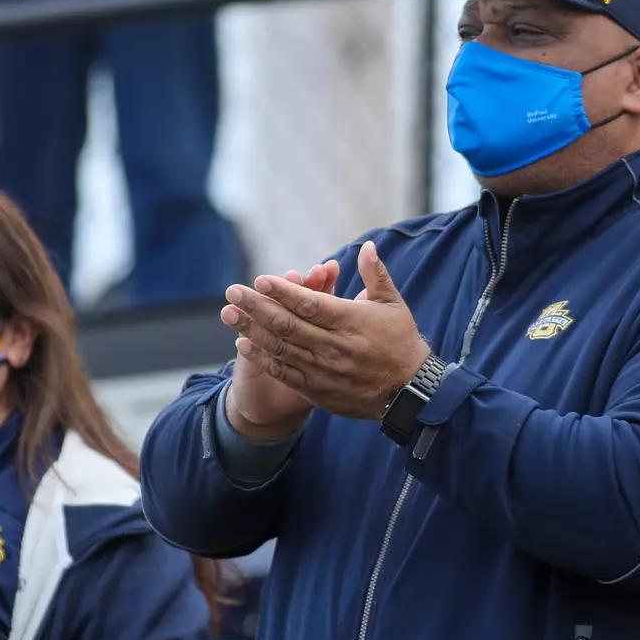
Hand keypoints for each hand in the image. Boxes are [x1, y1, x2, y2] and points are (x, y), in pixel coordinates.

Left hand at [222, 241, 431, 421]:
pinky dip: (262, 359)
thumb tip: (368, 246)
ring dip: (251, 330)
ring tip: (229, 315)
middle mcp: (334, 346)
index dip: (283, 292)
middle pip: (287, 325)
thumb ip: (376, 275)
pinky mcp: (317, 390)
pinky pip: (284, 373)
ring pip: (280, 348)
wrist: (410, 393)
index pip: (310, 304)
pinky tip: (243, 345)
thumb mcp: (394, 304)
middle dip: (257, 307)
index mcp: (351, 321)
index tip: (260, 280)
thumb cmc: (401, 342)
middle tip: (232, 292)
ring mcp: (323, 370)